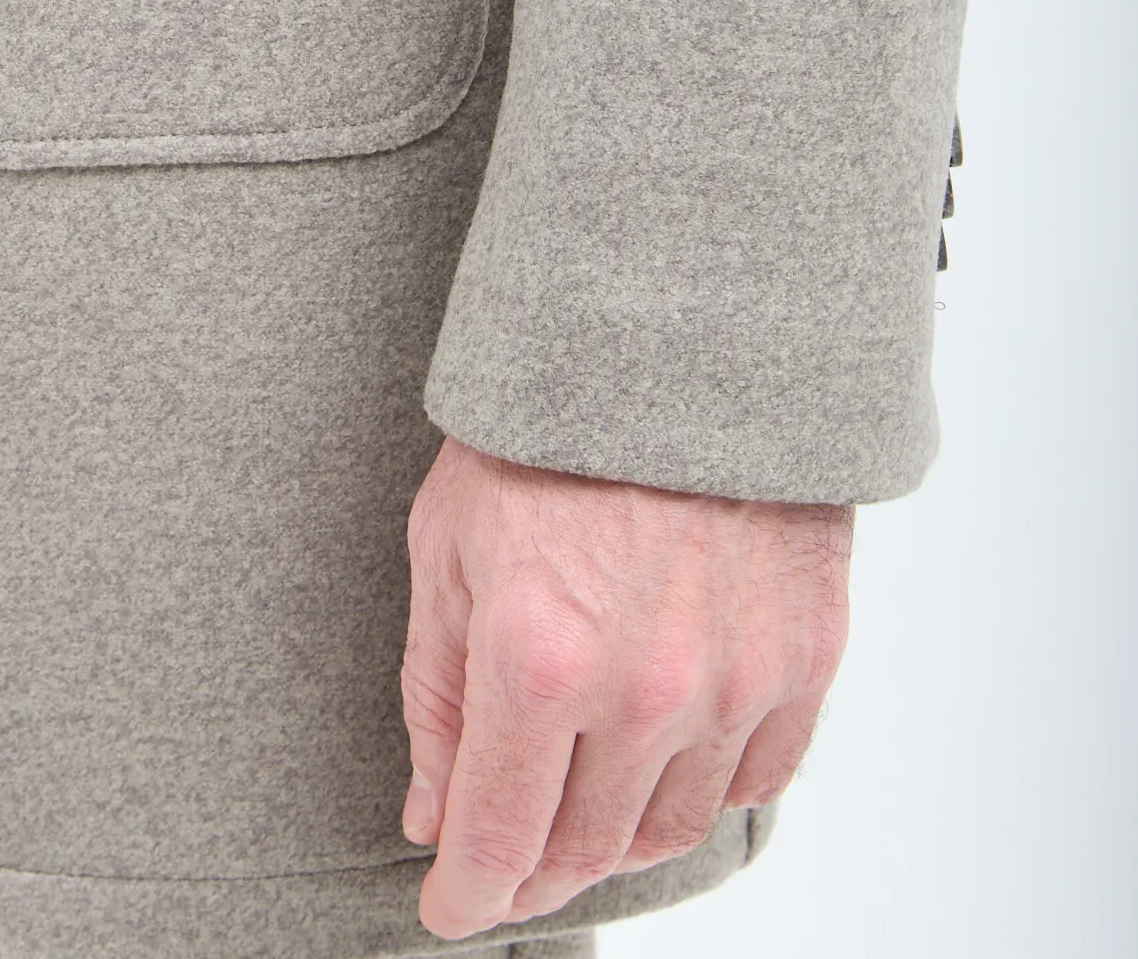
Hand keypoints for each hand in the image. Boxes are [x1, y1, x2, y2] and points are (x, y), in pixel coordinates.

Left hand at [400, 437, 852, 938]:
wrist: (682, 335)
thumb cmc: (549, 426)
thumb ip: (436, 693)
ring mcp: (734, 680)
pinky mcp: (805, 656)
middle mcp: (644, 690)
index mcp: (538, 659)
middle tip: (506, 857)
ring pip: (671, 829)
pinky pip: (755, 778)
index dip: (466, 896)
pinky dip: (703, 788)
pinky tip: (663, 756)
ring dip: (615, 838)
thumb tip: (433, 812)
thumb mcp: (448, 543)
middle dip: (531, 869)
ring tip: (579, 804)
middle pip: (583, 849)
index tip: (451, 908)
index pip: (499, 842)